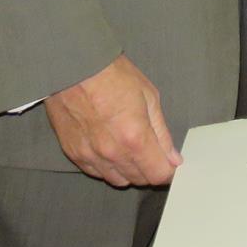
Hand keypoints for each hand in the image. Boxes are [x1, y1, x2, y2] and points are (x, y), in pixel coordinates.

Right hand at [46, 54, 182, 185]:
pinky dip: (107, 167)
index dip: (168, 171)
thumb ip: (161, 132)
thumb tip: (173, 158)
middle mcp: (112, 154)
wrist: (74, 66)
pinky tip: (111, 150)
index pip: (157, 174)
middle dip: (150, 170)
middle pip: (138, 179)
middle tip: (152, 152)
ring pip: (116, 180)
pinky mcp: (72, 153)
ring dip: (129, 171)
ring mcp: (90, 156)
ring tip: (131, 150)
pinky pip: (95, 173)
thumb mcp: (149, 97)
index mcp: (134, 138)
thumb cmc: (114, 75)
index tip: (170, 163)